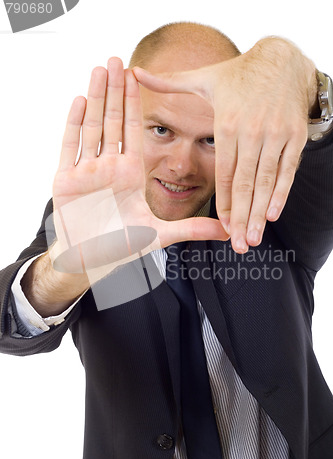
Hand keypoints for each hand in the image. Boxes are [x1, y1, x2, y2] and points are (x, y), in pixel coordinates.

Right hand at [51, 58, 227, 276]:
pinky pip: (72, 147)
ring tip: (99, 70)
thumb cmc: (121, 247)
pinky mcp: (67, 180)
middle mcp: (110, 167)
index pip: (133, 130)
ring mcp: (88, 171)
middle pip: (113, 121)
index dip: (135, 103)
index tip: (137, 75)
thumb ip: (193, 230)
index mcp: (131, 173)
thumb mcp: (159, 235)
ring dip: (96, 98)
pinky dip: (74, 125)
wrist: (93, 261)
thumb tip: (228, 231)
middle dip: (114, 91)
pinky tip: (80, 101)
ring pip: (93, 127)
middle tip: (116, 60)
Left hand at [134, 37, 316, 252]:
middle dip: (241, 216)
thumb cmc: (239, 74)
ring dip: (260, 212)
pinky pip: (287, 170)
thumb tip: (137, 73)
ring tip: (254, 238)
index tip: (222, 226)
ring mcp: (274, 135)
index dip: (222, 201)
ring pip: (265, 181)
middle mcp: (251, 132)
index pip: (223, 172)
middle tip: (239, 244)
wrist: (282, 60)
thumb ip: (170, 82)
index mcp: (226, 124)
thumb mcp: (204, 77)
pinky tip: (273, 214)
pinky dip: (281, 193)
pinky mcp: (293, 136)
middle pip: (244, 183)